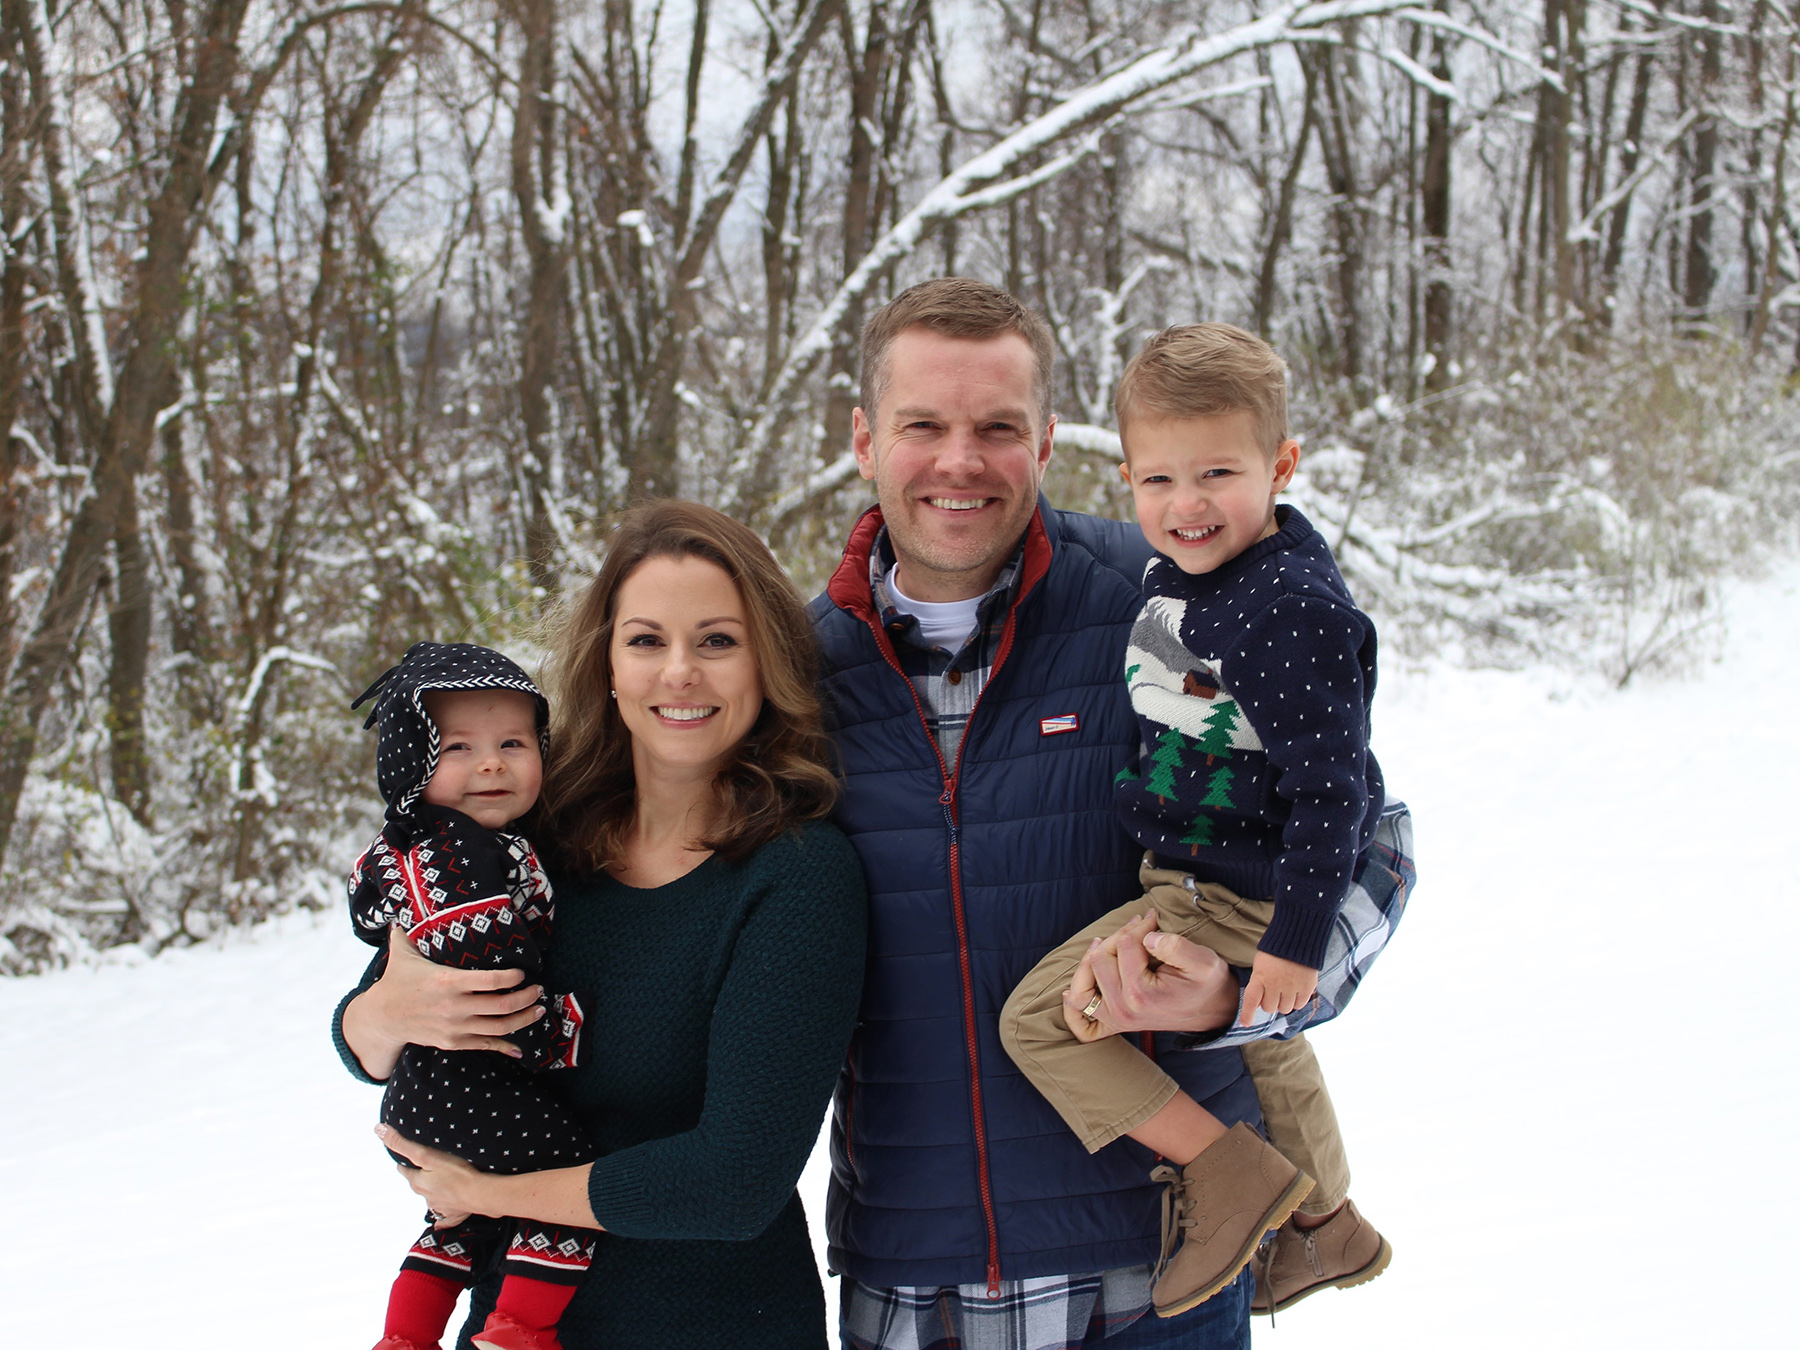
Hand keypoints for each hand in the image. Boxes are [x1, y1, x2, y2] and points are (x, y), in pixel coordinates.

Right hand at [342, 926, 545, 1077]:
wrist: (381, 1018)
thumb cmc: (396, 981)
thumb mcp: (403, 954)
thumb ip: (409, 931)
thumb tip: (405, 908)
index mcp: (448, 981)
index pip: (492, 980)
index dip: (514, 978)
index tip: (523, 973)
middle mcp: (454, 1007)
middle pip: (503, 1005)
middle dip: (528, 998)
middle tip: (539, 991)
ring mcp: (455, 1027)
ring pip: (500, 1027)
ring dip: (524, 1019)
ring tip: (538, 1010)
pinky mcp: (452, 1043)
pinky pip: (485, 1045)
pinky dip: (505, 1046)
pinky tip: (520, 1046)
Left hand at [377, 1124, 486, 1225]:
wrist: (480, 1194)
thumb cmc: (456, 1173)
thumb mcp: (426, 1154)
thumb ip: (402, 1144)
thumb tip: (378, 1130)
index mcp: (417, 1182)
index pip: (404, 1170)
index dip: (406, 1161)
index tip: (409, 1155)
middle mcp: (425, 1196)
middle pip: (418, 1183)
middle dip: (421, 1175)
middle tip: (428, 1165)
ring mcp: (439, 1207)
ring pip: (431, 1198)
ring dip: (433, 1191)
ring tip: (441, 1182)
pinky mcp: (453, 1214)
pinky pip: (445, 1218)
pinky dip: (444, 1215)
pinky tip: (446, 1214)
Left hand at [1073, 911, 1239, 1034]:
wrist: (1216, 1012)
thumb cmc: (1209, 984)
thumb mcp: (1204, 961)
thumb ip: (1176, 946)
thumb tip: (1147, 936)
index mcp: (1143, 994)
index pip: (1125, 945)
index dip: (1139, 925)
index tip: (1153, 918)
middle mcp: (1124, 1010)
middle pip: (1099, 959)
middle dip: (1117, 936)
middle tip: (1137, 926)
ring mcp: (1116, 1019)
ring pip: (1081, 986)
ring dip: (1090, 961)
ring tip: (1104, 943)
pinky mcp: (1114, 1024)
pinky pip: (1080, 1020)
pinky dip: (1074, 1002)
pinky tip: (1071, 988)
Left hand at [1239, 951, 1318, 1027]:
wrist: (1298, 940)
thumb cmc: (1275, 953)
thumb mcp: (1261, 965)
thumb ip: (1259, 983)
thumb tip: (1259, 1003)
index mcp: (1260, 977)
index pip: (1251, 1000)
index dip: (1248, 1014)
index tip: (1246, 1023)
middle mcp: (1275, 984)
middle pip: (1269, 1008)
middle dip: (1270, 1003)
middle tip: (1274, 992)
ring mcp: (1291, 987)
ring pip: (1285, 1009)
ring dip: (1284, 1003)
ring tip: (1286, 990)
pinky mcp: (1306, 988)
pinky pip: (1299, 1005)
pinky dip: (1297, 1001)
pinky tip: (1296, 989)